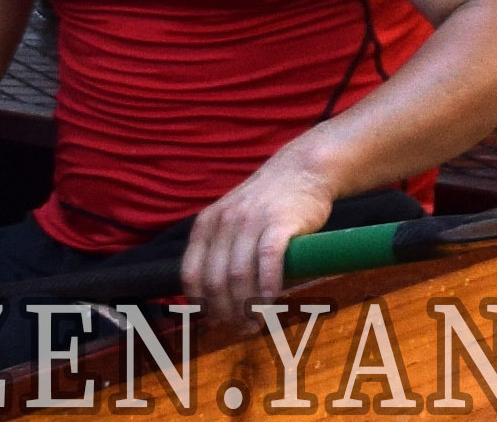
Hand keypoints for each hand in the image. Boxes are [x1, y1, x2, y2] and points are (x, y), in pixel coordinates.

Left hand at [180, 149, 336, 325]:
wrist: (305, 168)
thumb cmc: (268, 201)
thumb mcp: (232, 217)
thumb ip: (219, 249)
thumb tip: (211, 301)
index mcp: (207, 223)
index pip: (191, 275)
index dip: (202, 305)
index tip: (216, 321)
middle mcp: (225, 220)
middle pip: (215, 281)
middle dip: (226, 313)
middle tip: (241, 328)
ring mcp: (252, 219)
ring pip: (238, 275)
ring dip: (246, 307)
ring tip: (256, 321)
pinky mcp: (279, 221)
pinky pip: (267, 261)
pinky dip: (267, 287)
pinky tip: (272, 301)